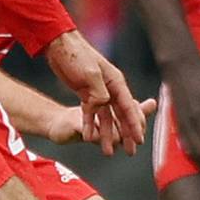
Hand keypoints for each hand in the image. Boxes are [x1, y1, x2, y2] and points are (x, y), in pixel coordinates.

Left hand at [44, 30, 148, 154]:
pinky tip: (89, 138)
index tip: (140, 140)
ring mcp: (98, 91)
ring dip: (107, 134)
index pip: (128, 107)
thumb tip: (103, 105)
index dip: (135, 125)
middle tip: (130, 152)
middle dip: (126, 134)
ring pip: (106, 117)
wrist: (59, 46)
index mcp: (115, 82)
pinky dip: (91, 125)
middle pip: (121, 115)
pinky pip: (91, 114)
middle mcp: (110, 88)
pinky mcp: (85, 94)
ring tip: (107, 152)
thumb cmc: (76, 55)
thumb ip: (99, 91)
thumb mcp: (89, 73)